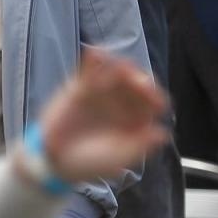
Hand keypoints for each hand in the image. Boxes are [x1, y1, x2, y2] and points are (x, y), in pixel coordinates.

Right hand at [36, 48, 168, 183]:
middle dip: (139, 80)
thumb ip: (139, 147)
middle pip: (137, 84)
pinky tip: (94, 53)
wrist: (55, 162)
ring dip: (120, 67)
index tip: (155, 101)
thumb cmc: (89, 164)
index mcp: (138, 120)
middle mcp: (124, 103)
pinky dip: (93, 60)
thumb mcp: (117, 159)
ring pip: (116, 73)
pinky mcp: (81, 88)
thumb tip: (163, 133)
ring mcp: (103, 93)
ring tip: (119, 67)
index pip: (154, 102)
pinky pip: (89, 70)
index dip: (155, 99)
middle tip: (137, 81)